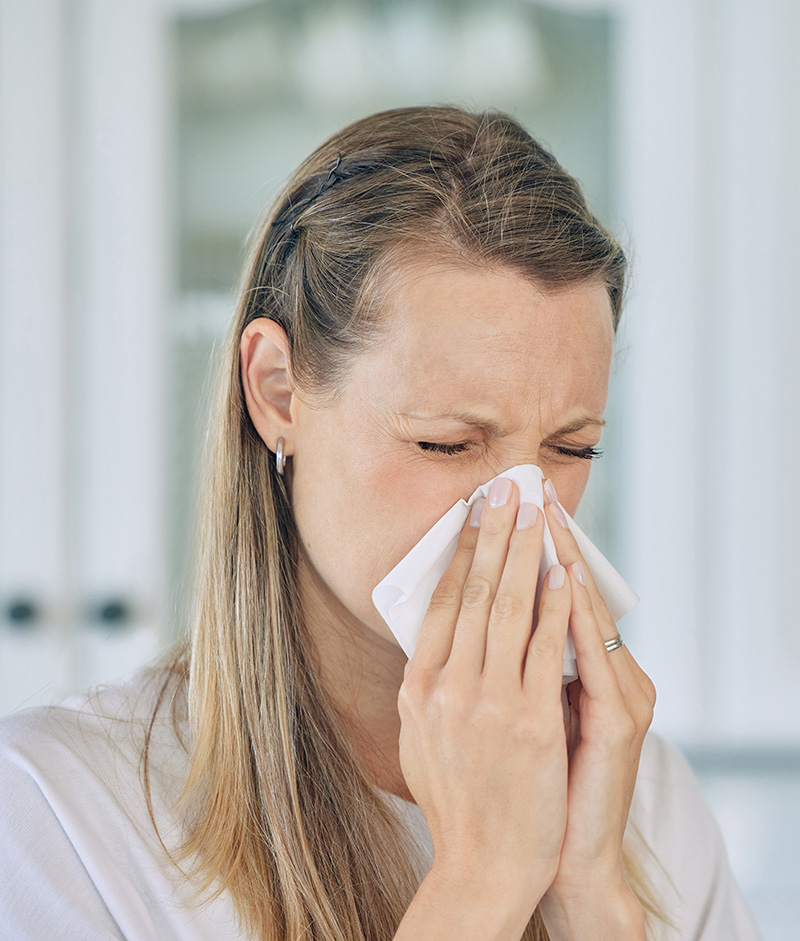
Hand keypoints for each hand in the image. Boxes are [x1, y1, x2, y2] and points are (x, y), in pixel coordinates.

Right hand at [397, 477, 573, 906]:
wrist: (481, 866)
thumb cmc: (454, 803)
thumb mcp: (419, 738)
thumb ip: (426, 685)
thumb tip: (434, 639)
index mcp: (418, 688)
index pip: (440, 602)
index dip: (460, 551)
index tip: (474, 514)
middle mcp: (448, 687)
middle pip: (474, 592)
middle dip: (494, 533)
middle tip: (507, 488)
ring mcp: (490, 703)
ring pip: (509, 608)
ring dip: (525, 552)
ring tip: (536, 511)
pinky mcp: (532, 721)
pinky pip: (546, 648)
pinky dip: (555, 605)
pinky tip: (563, 572)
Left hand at [537, 479, 655, 935]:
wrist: (540, 865)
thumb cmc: (525, 793)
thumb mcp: (516, 722)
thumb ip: (509, 674)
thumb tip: (466, 621)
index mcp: (585, 680)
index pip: (552, 600)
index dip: (526, 552)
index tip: (501, 508)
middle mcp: (611, 679)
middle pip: (572, 592)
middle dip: (539, 539)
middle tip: (520, 487)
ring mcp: (620, 697)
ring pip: (586, 612)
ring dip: (559, 558)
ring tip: (537, 513)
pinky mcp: (620, 720)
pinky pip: (592, 653)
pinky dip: (575, 613)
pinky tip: (562, 577)